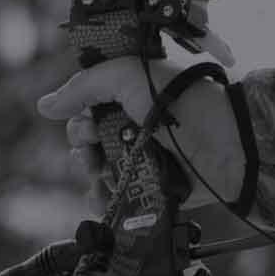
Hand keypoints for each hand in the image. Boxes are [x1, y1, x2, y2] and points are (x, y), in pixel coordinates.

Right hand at [37, 55, 249, 209]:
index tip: (86, 123)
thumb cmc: (185, 102)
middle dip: (84, 147)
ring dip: (92, 173)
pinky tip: (101, 197)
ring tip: (100, 171)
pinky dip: (105, 199)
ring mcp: (148, 158)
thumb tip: (46, 105)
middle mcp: (140, 126)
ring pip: (103, 171)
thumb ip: (85, 86)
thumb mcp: (128, 76)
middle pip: (92, 142)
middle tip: (92, 149)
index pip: (91, 110)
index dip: (81, 118)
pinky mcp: (157, 187)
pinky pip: (121, 198)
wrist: (229, 142)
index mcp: (135, 97)